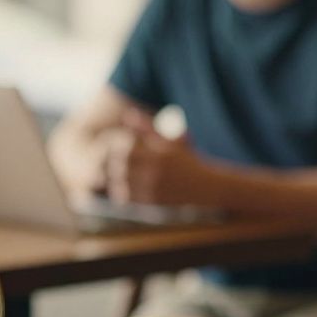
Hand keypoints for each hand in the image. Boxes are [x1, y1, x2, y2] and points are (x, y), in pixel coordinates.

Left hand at [103, 109, 218, 205]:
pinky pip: (127, 198)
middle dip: (112, 163)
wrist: (204, 186)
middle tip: (111, 162)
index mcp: (158, 153)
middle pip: (119, 166)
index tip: (116, 147)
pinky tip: (124, 187)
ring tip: (117, 174)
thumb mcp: (171, 139)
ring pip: (120, 183)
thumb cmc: (186, 160)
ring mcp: (152, 188)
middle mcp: (154, 171)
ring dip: (114, 179)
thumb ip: (147, 127)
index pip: (124, 149)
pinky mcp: (152, 203)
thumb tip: (127, 114)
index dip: (115, 147)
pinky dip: (121, 192)